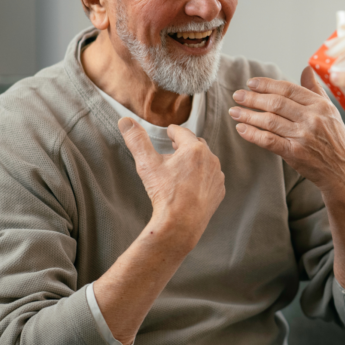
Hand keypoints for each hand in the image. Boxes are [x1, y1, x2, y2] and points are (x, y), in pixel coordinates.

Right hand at [118, 118, 225, 249]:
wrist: (181, 224)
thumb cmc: (165, 193)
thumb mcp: (147, 164)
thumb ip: (137, 140)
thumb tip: (125, 120)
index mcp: (194, 149)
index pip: (182, 133)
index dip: (173, 131)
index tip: (169, 132)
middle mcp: (211, 159)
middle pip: (197, 145)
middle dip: (185, 145)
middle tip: (175, 147)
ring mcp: (217, 176)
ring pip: (206, 161)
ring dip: (195, 161)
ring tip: (182, 167)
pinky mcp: (219, 191)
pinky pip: (211, 178)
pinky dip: (203, 177)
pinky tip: (192, 183)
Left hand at [229, 67, 344, 198]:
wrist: (344, 171)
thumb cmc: (336, 140)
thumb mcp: (331, 111)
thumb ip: (315, 90)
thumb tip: (306, 68)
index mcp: (320, 105)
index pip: (288, 89)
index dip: (267, 84)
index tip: (251, 83)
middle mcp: (312, 118)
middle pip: (276, 103)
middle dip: (253, 98)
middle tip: (237, 95)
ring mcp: (303, 136)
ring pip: (269, 121)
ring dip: (248, 115)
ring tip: (234, 111)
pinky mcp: (295, 153)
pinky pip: (269, 140)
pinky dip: (253, 134)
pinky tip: (241, 129)